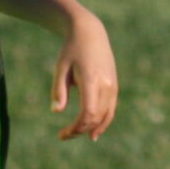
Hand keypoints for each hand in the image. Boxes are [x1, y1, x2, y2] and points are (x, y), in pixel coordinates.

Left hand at [52, 13, 118, 139]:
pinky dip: (103, 123)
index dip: (76, 127)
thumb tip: (55, 111)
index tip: (62, 133)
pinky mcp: (114, 87)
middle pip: (95, 117)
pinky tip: (93, 133)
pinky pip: (111, 110)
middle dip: (79, 130)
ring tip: (75, 135)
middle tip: (63, 136)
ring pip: (105, 116)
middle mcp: (105, 85)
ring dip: (90, 129)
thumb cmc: (71, 49)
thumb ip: (58, 89)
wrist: (90, 33)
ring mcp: (112, 86)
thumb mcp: (60, 67)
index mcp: (91, 80)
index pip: (87, 112)